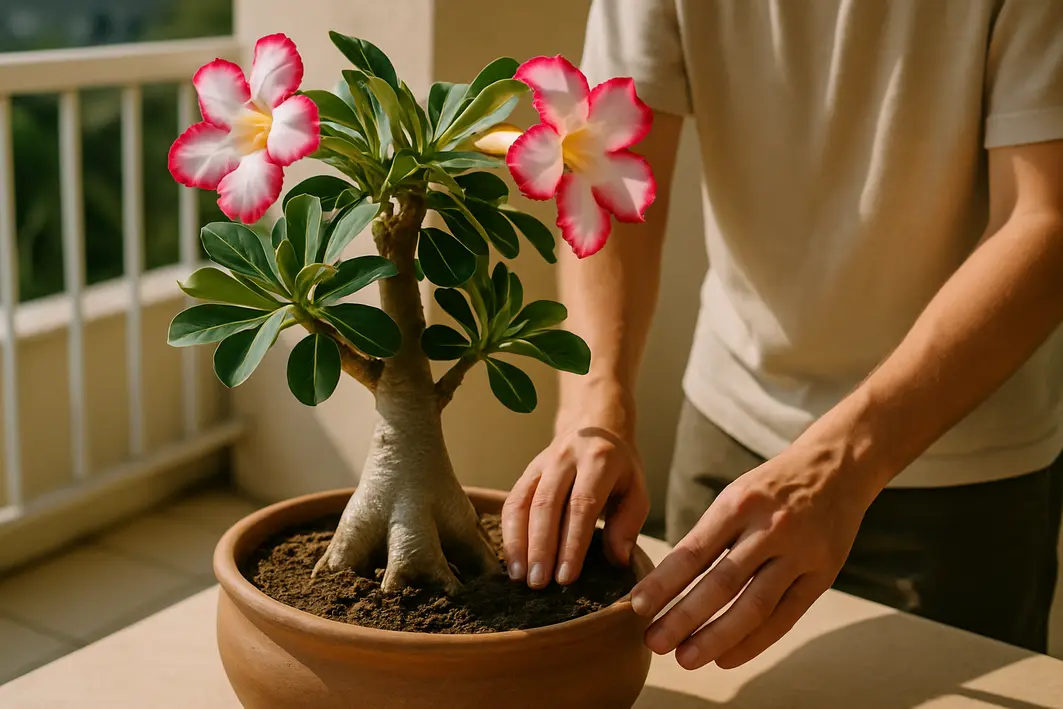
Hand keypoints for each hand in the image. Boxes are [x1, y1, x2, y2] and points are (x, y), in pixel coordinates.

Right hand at [502, 425, 648, 588]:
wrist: (596, 424)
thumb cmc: (619, 466)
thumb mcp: (636, 488)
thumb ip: (628, 523)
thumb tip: (617, 560)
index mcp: (599, 461)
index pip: (582, 505)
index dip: (572, 542)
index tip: (566, 576)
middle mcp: (566, 458)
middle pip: (547, 504)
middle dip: (541, 547)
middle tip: (539, 583)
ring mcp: (542, 463)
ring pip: (524, 502)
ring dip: (519, 542)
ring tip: (521, 576)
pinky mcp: (527, 472)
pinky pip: (512, 501)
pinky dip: (509, 532)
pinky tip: (513, 561)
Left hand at [631, 436, 880, 669]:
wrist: (836, 468)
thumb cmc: (773, 487)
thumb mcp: (736, 495)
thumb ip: (709, 535)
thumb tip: (667, 584)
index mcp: (738, 504)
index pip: (694, 551)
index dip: (664, 583)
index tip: (638, 607)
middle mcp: (770, 529)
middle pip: (721, 583)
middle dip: (683, 618)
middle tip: (654, 643)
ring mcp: (800, 553)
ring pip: (754, 606)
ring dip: (716, 638)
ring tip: (685, 659)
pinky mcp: (823, 574)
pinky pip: (785, 617)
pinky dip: (754, 642)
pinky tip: (726, 657)